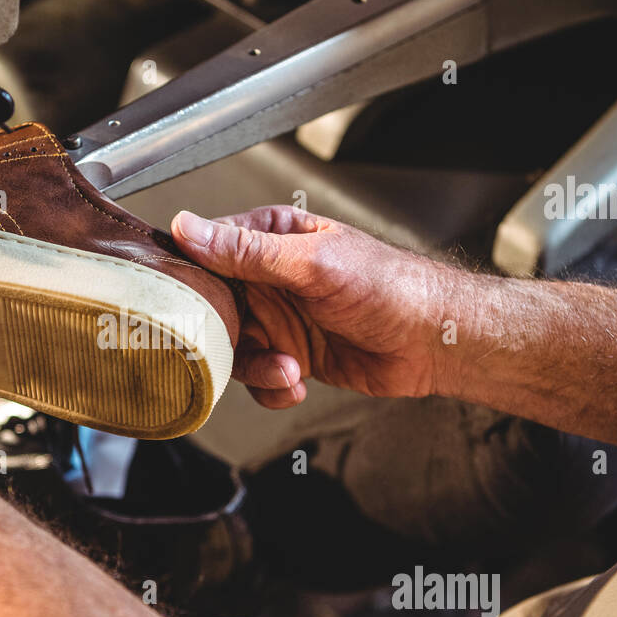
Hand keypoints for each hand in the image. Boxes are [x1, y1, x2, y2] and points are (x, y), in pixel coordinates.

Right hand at [171, 206, 462, 407]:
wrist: (432, 342)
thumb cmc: (389, 287)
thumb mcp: (312, 264)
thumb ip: (247, 251)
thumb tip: (189, 228)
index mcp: (271, 239)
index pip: (206, 251)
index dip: (191, 280)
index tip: (184, 304)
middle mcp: (268, 279)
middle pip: (212, 308)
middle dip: (224, 336)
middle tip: (238, 346)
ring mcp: (278, 319)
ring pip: (232, 349)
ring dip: (255, 368)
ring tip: (287, 368)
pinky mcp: (289, 355)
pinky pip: (257, 378)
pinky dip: (272, 388)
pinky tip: (298, 382)